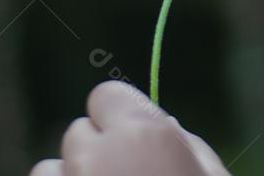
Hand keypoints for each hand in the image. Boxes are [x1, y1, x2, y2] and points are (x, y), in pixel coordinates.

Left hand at [30, 80, 230, 175]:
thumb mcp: (213, 175)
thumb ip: (186, 144)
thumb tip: (165, 124)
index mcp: (144, 134)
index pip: (106, 96)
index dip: (120, 119)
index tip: (135, 142)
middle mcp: (97, 154)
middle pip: (79, 132)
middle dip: (97, 151)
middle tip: (125, 174)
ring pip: (51, 167)